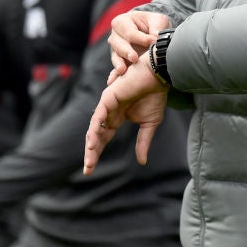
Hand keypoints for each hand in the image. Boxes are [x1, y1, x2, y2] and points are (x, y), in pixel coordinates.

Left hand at [84, 52, 167, 174]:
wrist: (158, 76)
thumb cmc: (155, 95)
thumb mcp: (150, 124)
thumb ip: (143, 142)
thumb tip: (142, 162)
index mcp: (117, 117)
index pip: (103, 138)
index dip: (97, 153)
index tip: (91, 170)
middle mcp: (109, 112)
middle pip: (96, 136)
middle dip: (91, 153)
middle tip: (88, 170)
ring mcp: (107, 104)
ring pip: (94, 127)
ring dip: (92, 144)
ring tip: (90, 159)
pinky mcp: (108, 97)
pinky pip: (99, 115)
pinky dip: (95, 128)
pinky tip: (93, 142)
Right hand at [107, 10, 169, 80]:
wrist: (153, 34)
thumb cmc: (154, 25)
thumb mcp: (158, 21)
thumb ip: (157, 26)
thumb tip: (155, 37)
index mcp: (122, 22)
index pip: (130, 32)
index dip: (141, 38)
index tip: (153, 42)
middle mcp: (115, 35)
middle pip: (119, 44)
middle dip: (127, 51)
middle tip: (135, 58)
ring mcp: (116, 49)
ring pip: (116, 56)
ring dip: (119, 63)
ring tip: (123, 70)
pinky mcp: (119, 62)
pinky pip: (115, 69)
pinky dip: (115, 75)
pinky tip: (114, 81)